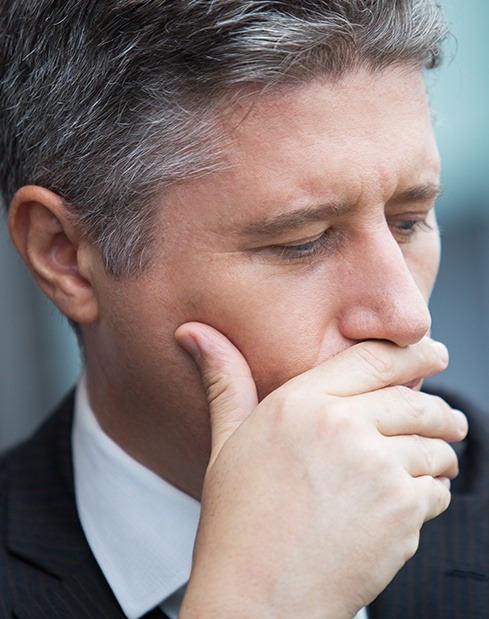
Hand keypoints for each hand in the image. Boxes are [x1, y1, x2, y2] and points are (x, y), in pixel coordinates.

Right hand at [176, 324, 467, 617]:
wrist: (257, 599)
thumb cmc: (238, 521)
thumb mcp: (227, 441)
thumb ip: (225, 380)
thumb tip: (193, 331)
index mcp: (301, 403)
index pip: (375, 358)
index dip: (415, 352)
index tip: (434, 352)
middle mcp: (342, 427)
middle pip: (415, 400)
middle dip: (438, 409)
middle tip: (448, 418)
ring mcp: (376, 469)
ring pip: (435, 446)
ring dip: (440, 454)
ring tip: (434, 462)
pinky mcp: (401, 512)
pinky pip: (437, 490)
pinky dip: (433, 493)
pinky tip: (411, 503)